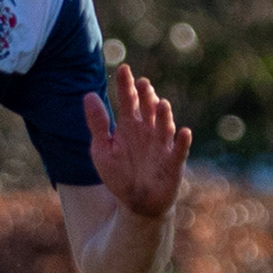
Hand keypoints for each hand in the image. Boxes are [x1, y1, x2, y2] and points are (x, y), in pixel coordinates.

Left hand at [82, 61, 190, 217]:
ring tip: (160, 103)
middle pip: (148, 109)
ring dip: (164, 115)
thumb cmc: (119, 175)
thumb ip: (97, 124)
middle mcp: (148, 132)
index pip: (128, 100)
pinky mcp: (173, 164)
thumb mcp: (102, 150)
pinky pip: (179, 152)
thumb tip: (88, 95)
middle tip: (142, 84)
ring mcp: (162, 146)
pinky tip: (184, 133)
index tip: (124, 68)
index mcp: (129, 126)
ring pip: (164, 126)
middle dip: (146, 96)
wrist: (137, 204)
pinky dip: (182, 143)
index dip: (126, 85)